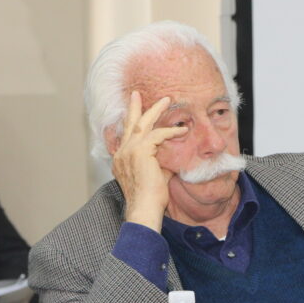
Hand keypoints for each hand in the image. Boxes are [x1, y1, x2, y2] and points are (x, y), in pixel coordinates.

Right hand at [109, 92, 186, 231]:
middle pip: (129, 124)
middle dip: (135, 107)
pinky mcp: (140, 152)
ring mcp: (128, 151)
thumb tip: (173, 154)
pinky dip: (171, 131)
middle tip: (137, 94)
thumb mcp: (155, 175)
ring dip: (155, 111)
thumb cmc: (150, 199)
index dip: (132, 123)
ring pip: (142, 123)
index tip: (138, 114)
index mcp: (121, 160)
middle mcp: (122, 153)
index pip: (126, 136)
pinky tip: (182, 130)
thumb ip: (160, 162)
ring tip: (166, 100)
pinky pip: (157, 135)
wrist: (144, 208)